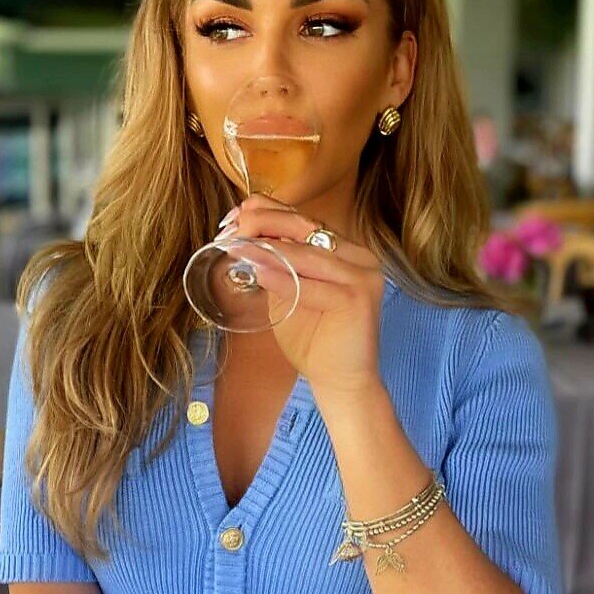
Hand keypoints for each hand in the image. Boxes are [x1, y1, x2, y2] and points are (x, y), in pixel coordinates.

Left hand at [219, 194, 386, 396]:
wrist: (340, 382)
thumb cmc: (313, 339)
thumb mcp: (289, 292)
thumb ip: (275, 265)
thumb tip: (240, 235)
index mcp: (345, 249)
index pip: (301, 217)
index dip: (265, 211)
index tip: (232, 218)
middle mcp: (358, 255)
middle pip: (305, 226)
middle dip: (262, 223)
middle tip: (230, 230)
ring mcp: (363, 275)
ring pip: (306, 254)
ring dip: (266, 248)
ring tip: (235, 247)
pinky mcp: (359, 298)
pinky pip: (311, 284)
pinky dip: (281, 277)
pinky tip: (257, 271)